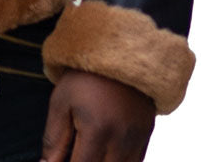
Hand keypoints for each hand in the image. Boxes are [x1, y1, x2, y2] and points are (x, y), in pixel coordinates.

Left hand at [40, 69, 154, 161]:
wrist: (118, 49)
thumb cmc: (84, 74)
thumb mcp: (60, 101)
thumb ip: (54, 138)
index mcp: (97, 130)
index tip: (58, 160)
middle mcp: (121, 140)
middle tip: (73, 150)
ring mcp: (137, 139)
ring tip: (88, 149)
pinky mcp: (147, 135)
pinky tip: (104, 151)